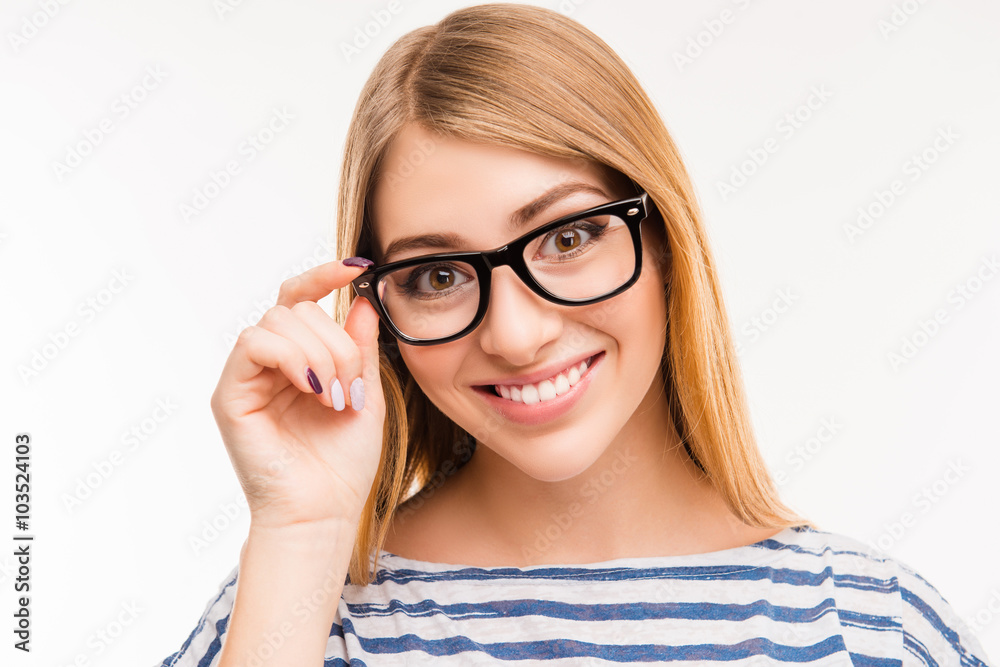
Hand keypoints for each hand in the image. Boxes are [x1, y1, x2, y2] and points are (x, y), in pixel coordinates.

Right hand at [209, 259, 385, 529]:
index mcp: (300, 358)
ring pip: (278, 320)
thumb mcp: (365, 392)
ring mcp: (247, 376)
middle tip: (351, 386)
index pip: (303, 299)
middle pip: (297, 308)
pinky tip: (312, 387)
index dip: (326, 275)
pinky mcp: (229, 394)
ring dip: (319, 352)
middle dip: (336, 340)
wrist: (323, 512)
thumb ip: (360, 345)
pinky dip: (290, 356)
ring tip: (335, 397)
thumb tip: (363, 298)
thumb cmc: (343, 462)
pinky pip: (254, 343)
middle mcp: (269, 362)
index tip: (358, 266)